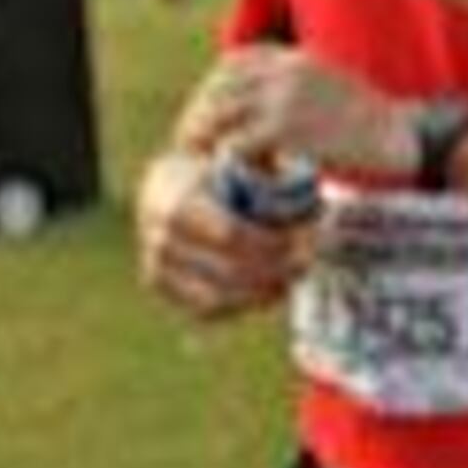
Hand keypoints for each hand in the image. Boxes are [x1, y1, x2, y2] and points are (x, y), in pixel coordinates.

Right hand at [133, 149, 313, 321]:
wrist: (167, 185)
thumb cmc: (216, 169)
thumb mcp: (237, 156)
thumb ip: (267, 168)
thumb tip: (311, 190)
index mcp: (177, 201)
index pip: (231, 235)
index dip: (273, 243)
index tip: (306, 238)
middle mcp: (160, 238)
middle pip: (228, 270)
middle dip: (276, 270)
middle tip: (309, 260)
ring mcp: (156, 266)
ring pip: (217, 297)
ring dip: (264, 292)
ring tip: (296, 277)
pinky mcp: (161, 287)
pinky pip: (205, 310)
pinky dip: (243, 305)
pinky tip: (273, 292)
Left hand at [176, 45, 410, 184]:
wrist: (402, 142)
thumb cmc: (371, 125)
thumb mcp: (330, 87)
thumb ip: (294, 87)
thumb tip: (257, 104)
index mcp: (294, 58)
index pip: (232, 65)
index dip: (213, 92)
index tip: (211, 120)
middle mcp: (283, 71)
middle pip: (216, 91)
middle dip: (200, 121)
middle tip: (196, 150)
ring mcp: (282, 97)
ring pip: (215, 118)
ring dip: (207, 145)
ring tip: (211, 168)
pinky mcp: (283, 129)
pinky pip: (233, 146)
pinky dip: (227, 165)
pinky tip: (236, 178)